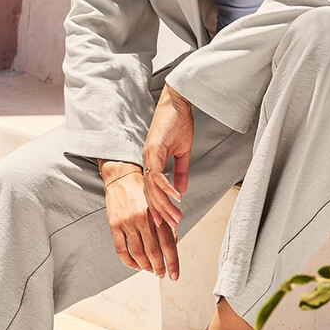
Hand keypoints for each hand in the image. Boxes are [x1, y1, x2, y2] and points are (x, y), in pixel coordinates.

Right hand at [99, 160, 178, 279]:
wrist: (121, 177)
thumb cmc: (142, 192)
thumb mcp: (158, 205)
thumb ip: (166, 224)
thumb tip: (173, 244)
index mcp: (157, 214)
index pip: (168, 244)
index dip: (172, 263)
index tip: (174, 275)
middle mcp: (143, 219)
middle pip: (154, 252)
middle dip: (159, 267)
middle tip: (161, 274)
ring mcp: (128, 222)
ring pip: (138, 254)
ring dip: (146, 266)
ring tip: (149, 270)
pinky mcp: (114, 225)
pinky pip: (122, 250)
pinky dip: (129, 262)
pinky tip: (135, 265)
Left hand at [142, 84, 191, 250]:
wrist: (177, 102)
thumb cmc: (178, 123)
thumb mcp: (182, 152)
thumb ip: (180, 172)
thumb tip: (181, 191)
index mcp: (151, 163)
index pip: (152, 191)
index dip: (158, 208)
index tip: (166, 223)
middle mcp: (146, 162)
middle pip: (150, 194)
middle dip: (160, 213)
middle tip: (170, 228)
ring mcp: (148, 156)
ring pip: (153, 187)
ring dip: (164, 204)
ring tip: (175, 218)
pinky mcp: (153, 149)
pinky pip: (158, 173)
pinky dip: (167, 186)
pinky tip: (176, 196)